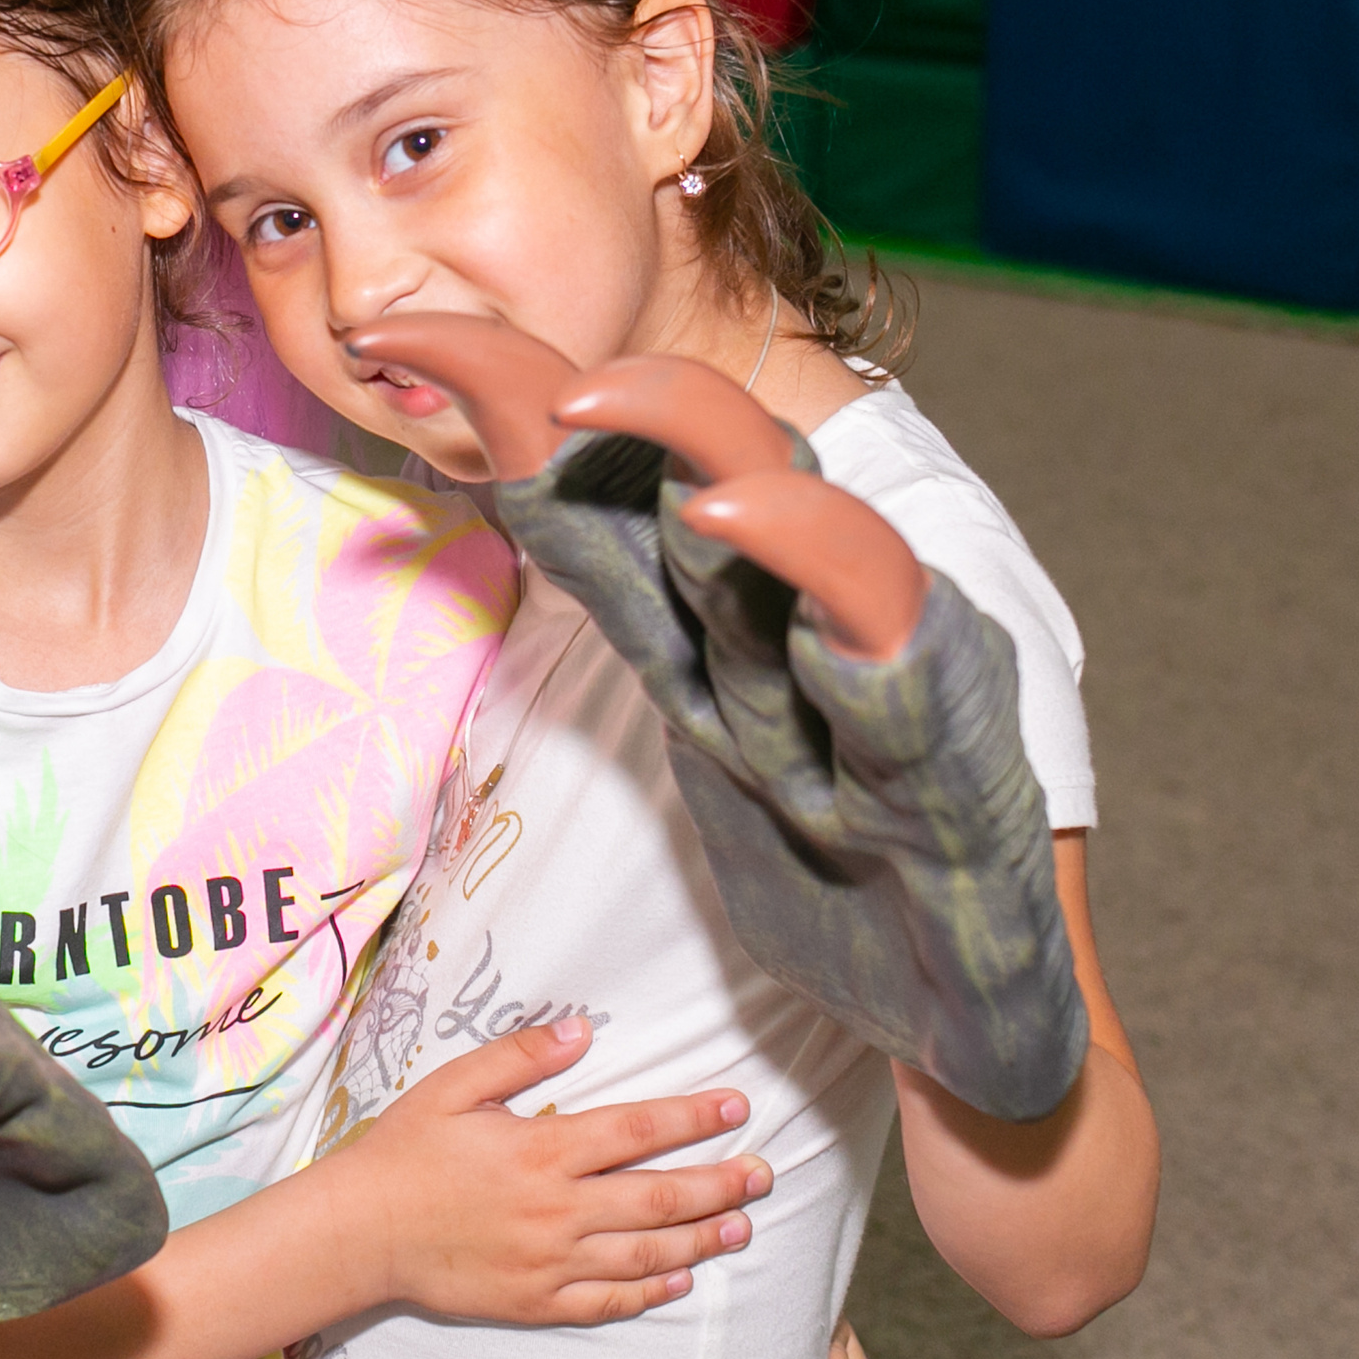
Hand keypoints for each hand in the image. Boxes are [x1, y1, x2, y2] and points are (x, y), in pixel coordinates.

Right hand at [335, 1016, 770, 1325]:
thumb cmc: (404, 1151)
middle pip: (658, 1197)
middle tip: (762, 1174)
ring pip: (646, 1253)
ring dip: (700, 1239)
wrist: (361, 1231)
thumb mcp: (454, 1086)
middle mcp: (556, 1209)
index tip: (734, 1107)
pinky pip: (609, 1301)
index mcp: (541, 1149)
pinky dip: (650, 1292)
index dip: (691, 1117)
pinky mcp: (536, 1301)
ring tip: (740, 1227)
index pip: (636, 1130)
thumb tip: (581, 1030)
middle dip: (719, 1184)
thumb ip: (521, 1057)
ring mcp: (550, 1262)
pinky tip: (679, 1280)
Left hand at [344, 315, 1086, 1121]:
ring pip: (780, 497)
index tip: (382, 334)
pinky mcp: (941, 729)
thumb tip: (522, 527)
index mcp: (718, 624)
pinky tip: (725, 516)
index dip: (499, 395)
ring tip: (584, 393)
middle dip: (567, 380)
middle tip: (445, 346)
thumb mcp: (700, 753)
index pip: (598, 484)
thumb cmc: (843, 881)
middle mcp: (789, 614)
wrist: (975, 1024)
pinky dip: (802, 551)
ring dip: (683, 428)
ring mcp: (870, 653)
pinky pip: (871, 615)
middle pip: (688, 452)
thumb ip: (637, 634)